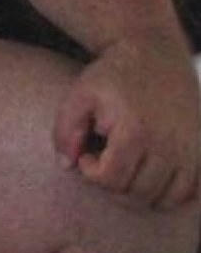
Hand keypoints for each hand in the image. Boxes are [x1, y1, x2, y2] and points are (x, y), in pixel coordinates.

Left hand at [53, 32, 200, 209]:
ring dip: (140, 194)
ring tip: (125, 169)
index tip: (87, 157)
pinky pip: (190, 193)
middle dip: (113, 187)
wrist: (156, 52)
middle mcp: (169, 143)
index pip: (112, 179)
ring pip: (166, 199)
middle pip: (139, 194)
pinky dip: (169, 194)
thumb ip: (65, 130)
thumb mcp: (80, 93)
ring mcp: (191, 149)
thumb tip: (67, 166)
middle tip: (104, 164)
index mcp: (136, 129)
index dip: (91, 174)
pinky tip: (150, 174)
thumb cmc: (113, 75)